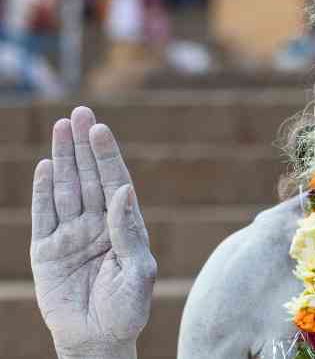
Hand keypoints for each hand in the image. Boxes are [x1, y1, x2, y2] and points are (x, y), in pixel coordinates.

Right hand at [30, 107, 156, 356]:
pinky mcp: (47, 250)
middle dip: (84, 145)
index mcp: (124, 225)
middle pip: (90, 176)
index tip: (101, 129)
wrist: (98, 339)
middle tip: (81, 112)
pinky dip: (43, 191)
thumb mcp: (138, 272)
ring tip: (62, 127)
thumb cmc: (127, 308)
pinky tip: (45, 167)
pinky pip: (44, 215)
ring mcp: (72, 234)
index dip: (107, 155)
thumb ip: (130, 232)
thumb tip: (125, 191)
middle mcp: (98, 223)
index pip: (116, 181)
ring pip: (67, 188)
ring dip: (64, 158)